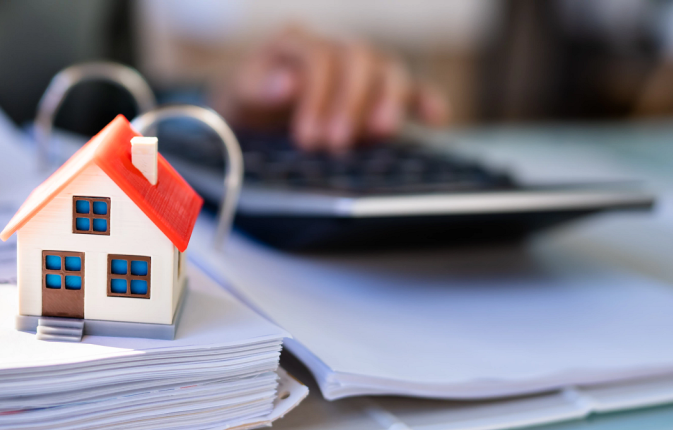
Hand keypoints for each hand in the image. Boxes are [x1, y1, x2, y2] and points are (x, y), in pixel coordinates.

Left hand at [211, 27, 448, 152]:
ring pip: (388, 70)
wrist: (250, 115)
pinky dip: (425, 101)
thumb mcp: (236, 96)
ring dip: (387, 101)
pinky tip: (436, 119)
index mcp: (297, 42)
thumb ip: (256, 87)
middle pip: (358, 60)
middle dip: (349, 103)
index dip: (315, 97)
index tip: (306, 137)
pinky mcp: (380, 94)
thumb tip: (288, 83)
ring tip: (379, 133)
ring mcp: (361, 70)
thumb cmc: (245, 103)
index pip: (318, 57)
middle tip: (335, 143)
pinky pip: (411, 89)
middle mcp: (335, 49)